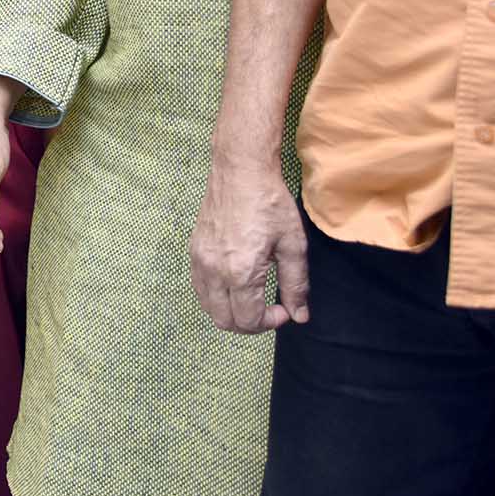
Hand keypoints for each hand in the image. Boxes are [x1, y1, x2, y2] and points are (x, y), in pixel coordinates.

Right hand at [191, 158, 308, 332]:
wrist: (241, 171)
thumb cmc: (270, 204)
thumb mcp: (293, 245)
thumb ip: (296, 285)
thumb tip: (299, 315)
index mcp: (241, 271)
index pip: (250, 319)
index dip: (271, 322)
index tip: (284, 309)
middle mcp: (215, 270)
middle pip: (225, 320)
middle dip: (250, 324)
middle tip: (268, 309)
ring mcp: (200, 261)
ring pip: (208, 307)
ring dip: (231, 313)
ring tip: (252, 299)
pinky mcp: (194, 251)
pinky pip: (199, 288)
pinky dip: (216, 297)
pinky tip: (234, 285)